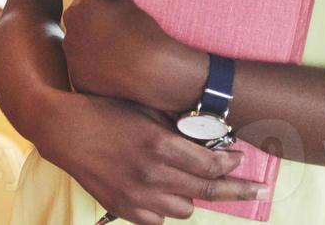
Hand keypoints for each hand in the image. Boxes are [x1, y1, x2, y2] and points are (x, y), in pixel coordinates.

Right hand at [39, 92, 266, 224]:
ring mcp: (135, 195)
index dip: (231, 165)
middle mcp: (150, 174)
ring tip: (191, 180)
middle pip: (206, 192)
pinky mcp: (122, 207)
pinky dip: (166, 207)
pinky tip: (164, 190)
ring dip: (193, 195)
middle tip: (261, 191)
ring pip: (183, 209)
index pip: (209, 166)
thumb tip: (210, 137)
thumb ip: (177, 127)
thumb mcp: (145, 110)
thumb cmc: (106, 111)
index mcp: (158, 145)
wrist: (64, 129)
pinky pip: (158, 219)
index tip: (242, 160)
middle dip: (238, 190)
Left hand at [62, 0, 207, 112]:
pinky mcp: (79, 83)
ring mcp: (73, 62)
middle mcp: (68, 37)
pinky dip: (96, 72)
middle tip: (123, 35)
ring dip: (95, 49)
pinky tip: (115, 71)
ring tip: (121, 53)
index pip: (88, 2)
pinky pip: (85, 72)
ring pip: (83, 49)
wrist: (156, 71)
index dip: (107, 8)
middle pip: (82, 26)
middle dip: (97, 27)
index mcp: (77, 12)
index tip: (122, 18)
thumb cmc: (141, 29)